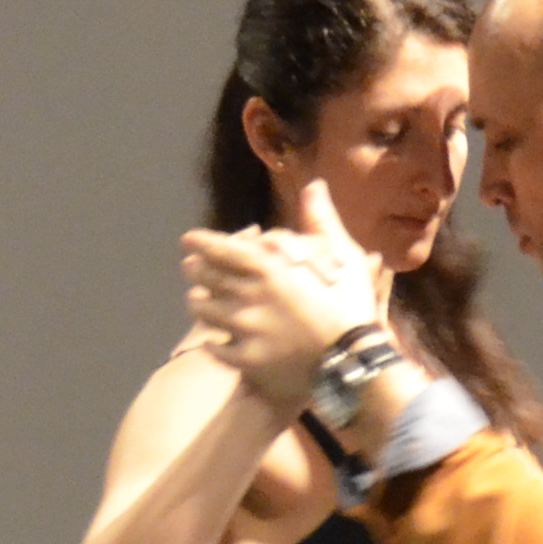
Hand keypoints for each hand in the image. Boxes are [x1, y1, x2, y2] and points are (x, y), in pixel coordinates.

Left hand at [181, 225, 374, 411]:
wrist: (355, 359)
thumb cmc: (351, 303)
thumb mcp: (342, 255)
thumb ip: (320, 221)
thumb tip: (314, 184)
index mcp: (267, 266)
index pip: (219, 248)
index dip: (199, 242)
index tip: (187, 240)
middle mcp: (247, 294)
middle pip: (204, 278)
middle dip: (194, 270)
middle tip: (190, 269)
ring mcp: (244, 328)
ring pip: (204, 312)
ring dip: (199, 304)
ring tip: (199, 302)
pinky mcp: (247, 359)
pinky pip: (216, 348)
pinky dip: (212, 342)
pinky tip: (213, 340)